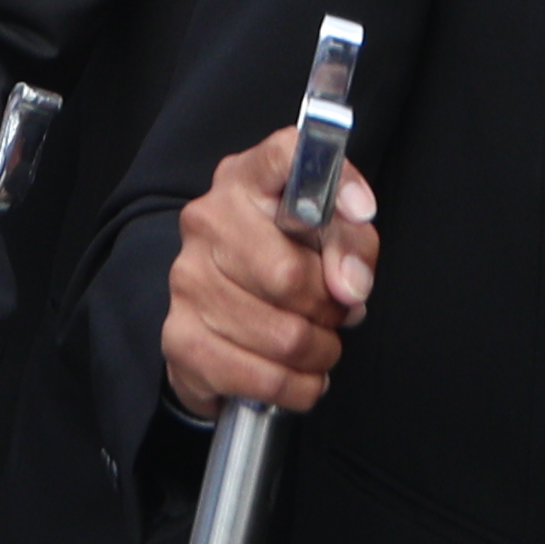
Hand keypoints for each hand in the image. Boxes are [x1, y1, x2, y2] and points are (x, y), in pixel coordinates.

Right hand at [162, 125, 378, 416]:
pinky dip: (297, 387)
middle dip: (330, 308)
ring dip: (318, 352)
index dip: (335, 184)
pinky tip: (301, 376)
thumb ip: (351, 244)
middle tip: (336, 312)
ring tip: (318, 344)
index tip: (363, 212)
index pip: (285, 156)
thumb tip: (350, 285)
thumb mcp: (327, 237)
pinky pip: (261, 378)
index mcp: (246, 179)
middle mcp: (207, 220)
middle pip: (289, 275)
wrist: (218, 316)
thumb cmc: (282, 263)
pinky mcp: (180, 337)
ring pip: (282, 335)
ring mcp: (187, 279)